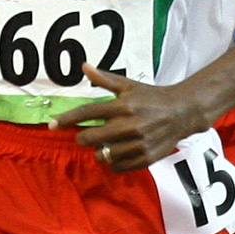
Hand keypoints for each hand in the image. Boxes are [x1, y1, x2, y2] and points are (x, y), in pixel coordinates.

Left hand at [48, 64, 204, 172]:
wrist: (182, 112)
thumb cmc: (151, 97)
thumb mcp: (129, 85)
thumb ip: (104, 79)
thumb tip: (84, 66)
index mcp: (123, 105)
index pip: (88, 112)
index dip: (67, 119)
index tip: (52, 125)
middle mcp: (130, 125)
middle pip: (91, 137)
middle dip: (83, 137)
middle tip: (87, 134)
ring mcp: (138, 144)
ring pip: (103, 155)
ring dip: (99, 151)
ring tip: (106, 143)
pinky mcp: (146, 158)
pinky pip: (117, 167)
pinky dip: (113, 162)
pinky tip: (118, 152)